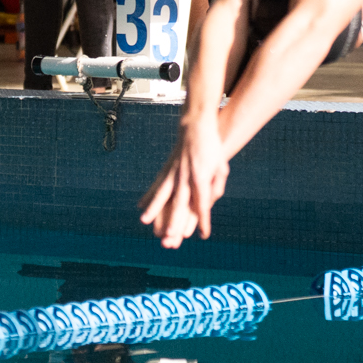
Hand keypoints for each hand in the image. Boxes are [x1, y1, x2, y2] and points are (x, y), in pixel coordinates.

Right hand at [139, 119, 227, 248]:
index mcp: (201, 178)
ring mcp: (173, 173)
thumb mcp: (221, 167)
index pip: (203, 204)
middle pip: (180, 203)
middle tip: (170, 236)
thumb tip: (210, 202)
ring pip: (162, 195)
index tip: (204, 236)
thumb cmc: (212, 148)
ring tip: (145, 221)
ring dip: (154, 209)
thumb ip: (216, 186)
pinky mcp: (166, 169)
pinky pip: (156, 186)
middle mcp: (185, 177)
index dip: (204, 221)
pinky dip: (149, 197)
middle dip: (175, 221)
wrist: (196, 126)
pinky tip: (141, 207)